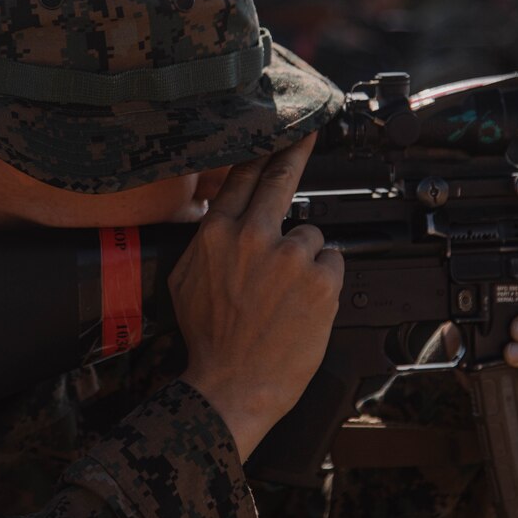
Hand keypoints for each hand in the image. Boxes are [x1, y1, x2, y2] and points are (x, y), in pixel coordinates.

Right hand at [171, 134, 344, 459]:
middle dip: (296, 150)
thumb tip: (216, 216)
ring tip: (288, 294)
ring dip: (305, 258)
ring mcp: (290, 257)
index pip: (242, 177)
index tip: (274, 131)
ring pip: (311, 235)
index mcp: (217, 234)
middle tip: (308, 132)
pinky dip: (325, 280)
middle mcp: (253, 236)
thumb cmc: (208, 340)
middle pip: (281, 178)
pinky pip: (333, 262)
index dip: (261, 150)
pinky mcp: (321, 281)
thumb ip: (204, 242)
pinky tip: (305, 304)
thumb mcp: (184, 281)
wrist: (231, 386)